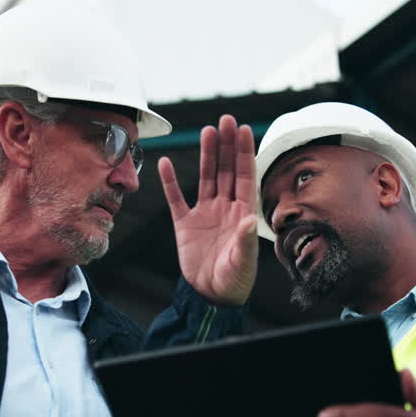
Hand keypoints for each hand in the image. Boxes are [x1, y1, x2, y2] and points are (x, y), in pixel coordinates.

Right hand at [158, 114, 257, 306]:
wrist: (212, 296)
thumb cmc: (234, 280)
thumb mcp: (243, 261)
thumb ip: (246, 240)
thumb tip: (250, 219)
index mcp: (242, 213)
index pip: (245, 176)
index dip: (244, 153)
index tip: (245, 130)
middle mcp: (225, 208)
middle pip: (226, 169)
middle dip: (227, 145)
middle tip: (226, 120)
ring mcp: (205, 213)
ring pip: (206, 177)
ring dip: (206, 155)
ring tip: (207, 131)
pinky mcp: (185, 223)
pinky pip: (176, 198)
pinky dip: (170, 181)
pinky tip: (165, 162)